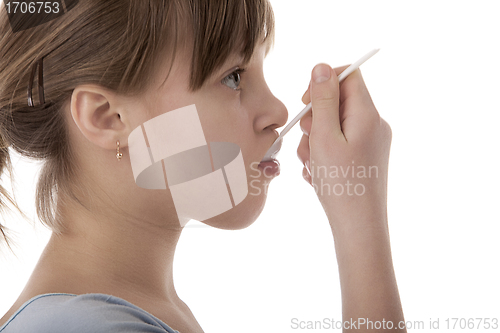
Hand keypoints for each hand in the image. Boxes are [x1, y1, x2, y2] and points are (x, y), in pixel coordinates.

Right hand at [297, 63, 391, 230]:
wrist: (358, 227)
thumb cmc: (341, 184)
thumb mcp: (325, 137)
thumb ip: (323, 100)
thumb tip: (321, 67)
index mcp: (367, 115)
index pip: (349, 76)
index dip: (323, 82)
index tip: (306, 102)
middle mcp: (373, 125)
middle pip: (338, 103)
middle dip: (315, 119)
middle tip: (309, 141)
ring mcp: (370, 143)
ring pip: (334, 126)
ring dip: (315, 142)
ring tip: (313, 165)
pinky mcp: (364, 158)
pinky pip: (338, 144)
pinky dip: (323, 155)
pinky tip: (318, 175)